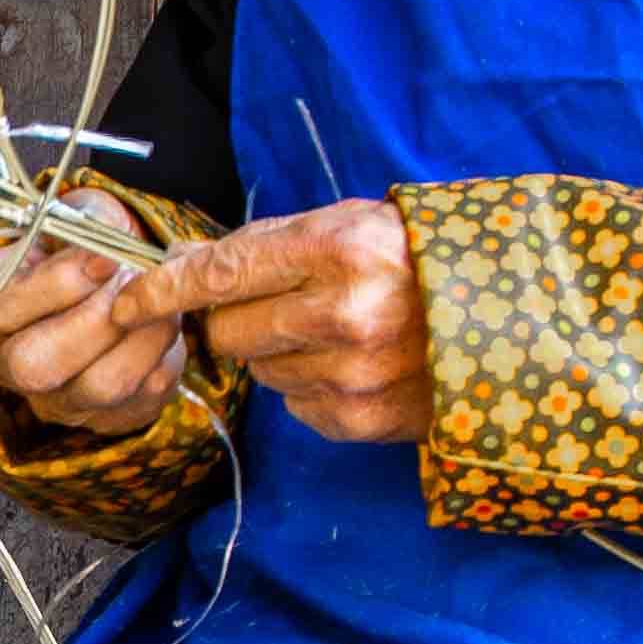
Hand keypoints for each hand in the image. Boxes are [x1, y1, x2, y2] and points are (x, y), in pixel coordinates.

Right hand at [0, 186, 190, 438]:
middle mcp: (6, 361)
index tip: (108, 258)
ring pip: (96, 387)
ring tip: (161, 301)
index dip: (59, 284)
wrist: (116, 283)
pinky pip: (141, 397)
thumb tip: (106, 244)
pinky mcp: (102, 418)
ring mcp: (53, 399)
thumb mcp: (81, 215)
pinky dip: (163, 355)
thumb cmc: (89, 247)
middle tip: (135, 285)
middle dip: (96, 322)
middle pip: (34, 365)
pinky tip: (163, 325)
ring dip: (142, 338)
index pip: (1, 309)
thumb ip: (90, 220)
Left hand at [126, 199, 425, 443]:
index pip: (220, 272)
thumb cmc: (423, 263)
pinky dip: (310, 385)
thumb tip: (187, 262)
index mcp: (337, 251)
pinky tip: (354, 365)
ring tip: (337, 332)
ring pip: (259, 371)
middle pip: (228, 331)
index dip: (164, 289)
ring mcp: (349, 374)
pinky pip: (295, 404)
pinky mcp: (359, 418)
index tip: (128, 299)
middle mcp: (340, 315)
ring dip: (280, 352)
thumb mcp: (355, 225)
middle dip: (239, 319)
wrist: (514, 324)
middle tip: (284, 304)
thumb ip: (272, 244)